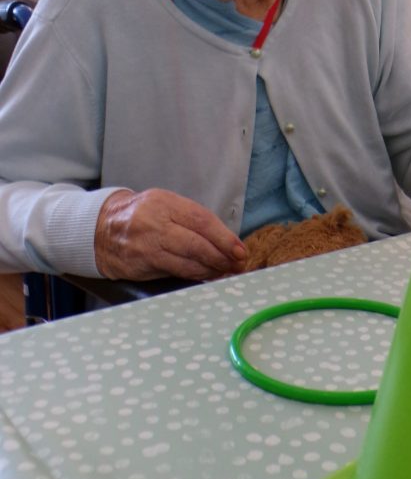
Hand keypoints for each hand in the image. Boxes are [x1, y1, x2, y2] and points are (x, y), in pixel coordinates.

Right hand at [95, 188, 247, 281]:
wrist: (101, 229)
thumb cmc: (142, 216)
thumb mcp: (164, 204)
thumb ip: (191, 219)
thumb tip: (226, 240)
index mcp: (164, 202)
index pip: (202, 220)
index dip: (224, 237)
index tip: (240, 249)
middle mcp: (154, 223)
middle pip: (197, 243)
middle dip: (222, 256)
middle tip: (239, 264)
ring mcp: (146, 245)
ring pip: (188, 260)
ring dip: (212, 268)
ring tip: (227, 271)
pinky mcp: (142, 264)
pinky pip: (176, 271)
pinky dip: (196, 275)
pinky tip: (208, 275)